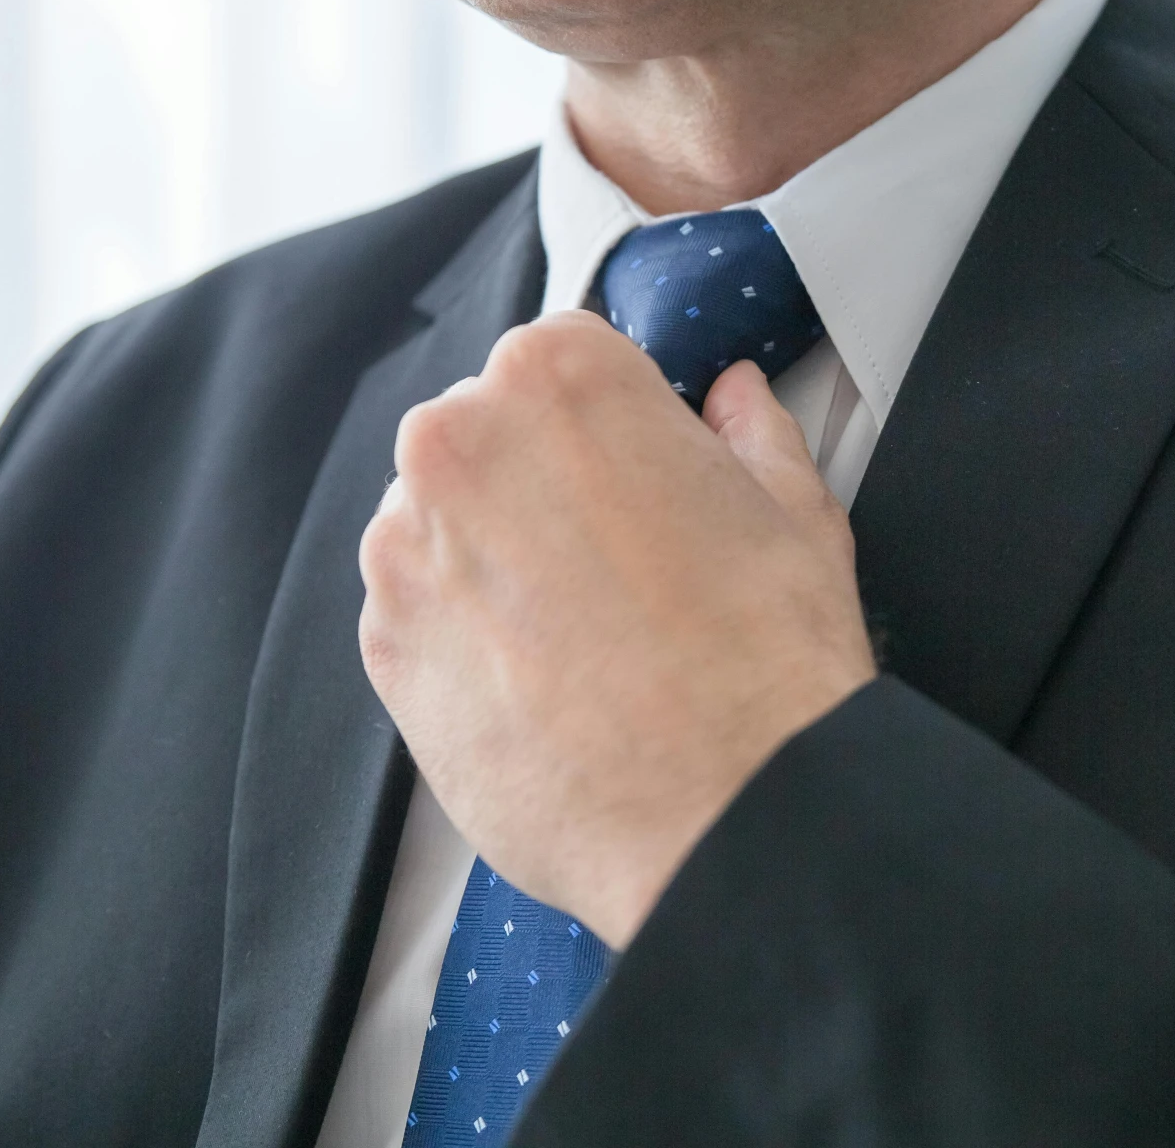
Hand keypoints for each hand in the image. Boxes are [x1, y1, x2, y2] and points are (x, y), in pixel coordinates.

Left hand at [359, 310, 876, 946]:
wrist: (725, 813)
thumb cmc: (769, 656)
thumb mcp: (794, 509)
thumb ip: (749, 431)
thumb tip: (735, 393)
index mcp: (557, 375)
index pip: (560, 361)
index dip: (610, 426)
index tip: (639, 481)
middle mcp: (457, 439)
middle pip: (487, 435)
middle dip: (539, 486)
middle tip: (618, 571)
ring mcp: (403, 544)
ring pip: (440, 523)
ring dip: (492, 560)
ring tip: (581, 640)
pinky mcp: (380, 644)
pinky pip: (415, 611)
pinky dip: (463, 638)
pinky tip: (540, 684)